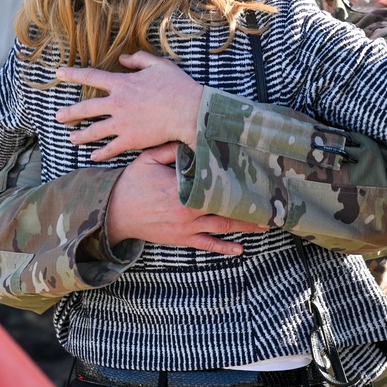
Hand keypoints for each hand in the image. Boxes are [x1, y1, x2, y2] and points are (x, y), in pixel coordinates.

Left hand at [55, 51, 201, 160]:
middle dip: (69, 113)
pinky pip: (110, 149)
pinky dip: (100, 154)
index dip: (73, 74)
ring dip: (80, 136)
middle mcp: (117, 104)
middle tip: (58, 116)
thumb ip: (139, 59)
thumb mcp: (159, 65)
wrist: (189, 111)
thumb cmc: (177, 86)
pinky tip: (93, 156)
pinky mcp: (130, 140)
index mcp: (123, 84)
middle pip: (86, 108)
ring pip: (93, 131)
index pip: (91, 77)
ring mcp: (122, 124)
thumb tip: (123, 59)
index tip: (58, 73)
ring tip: (71, 138)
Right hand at [106, 144, 267, 253]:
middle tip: (271, 202)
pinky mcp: (182, 238)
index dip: (237, 181)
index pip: (215, 183)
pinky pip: (206, 245)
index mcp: (182, 187)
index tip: (256, 177)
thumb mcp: (149, 159)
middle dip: (249, 205)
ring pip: (221, 227)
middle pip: (225, 206)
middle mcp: (188, 209)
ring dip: (245, 225)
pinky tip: (240, 249)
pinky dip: (224, 248)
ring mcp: (186, 226)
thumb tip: (193, 136)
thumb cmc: (132, 182)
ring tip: (266, 223)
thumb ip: (172, 148)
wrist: (114, 212)